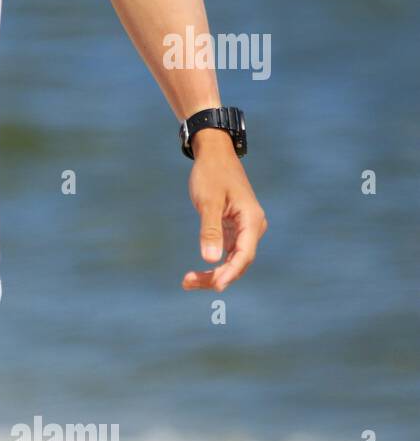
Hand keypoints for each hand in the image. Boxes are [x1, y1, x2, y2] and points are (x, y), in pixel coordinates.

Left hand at [181, 129, 267, 291]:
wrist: (214, 154)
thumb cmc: (211, 174)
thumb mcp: (208, 202)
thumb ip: (209, 230)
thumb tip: (210, 260)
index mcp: (252, 220)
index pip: (244, 255)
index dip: (230, 273)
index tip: (215, 286)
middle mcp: (252, 227)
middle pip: (238, 262)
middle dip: (216, 276)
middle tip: (188, 282)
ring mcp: (244, 229)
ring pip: (232, 260)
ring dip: (213, 273)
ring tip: (187, 281)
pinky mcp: (234, 228)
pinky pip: (227, 252)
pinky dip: (213, 263)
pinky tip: (197, 273)